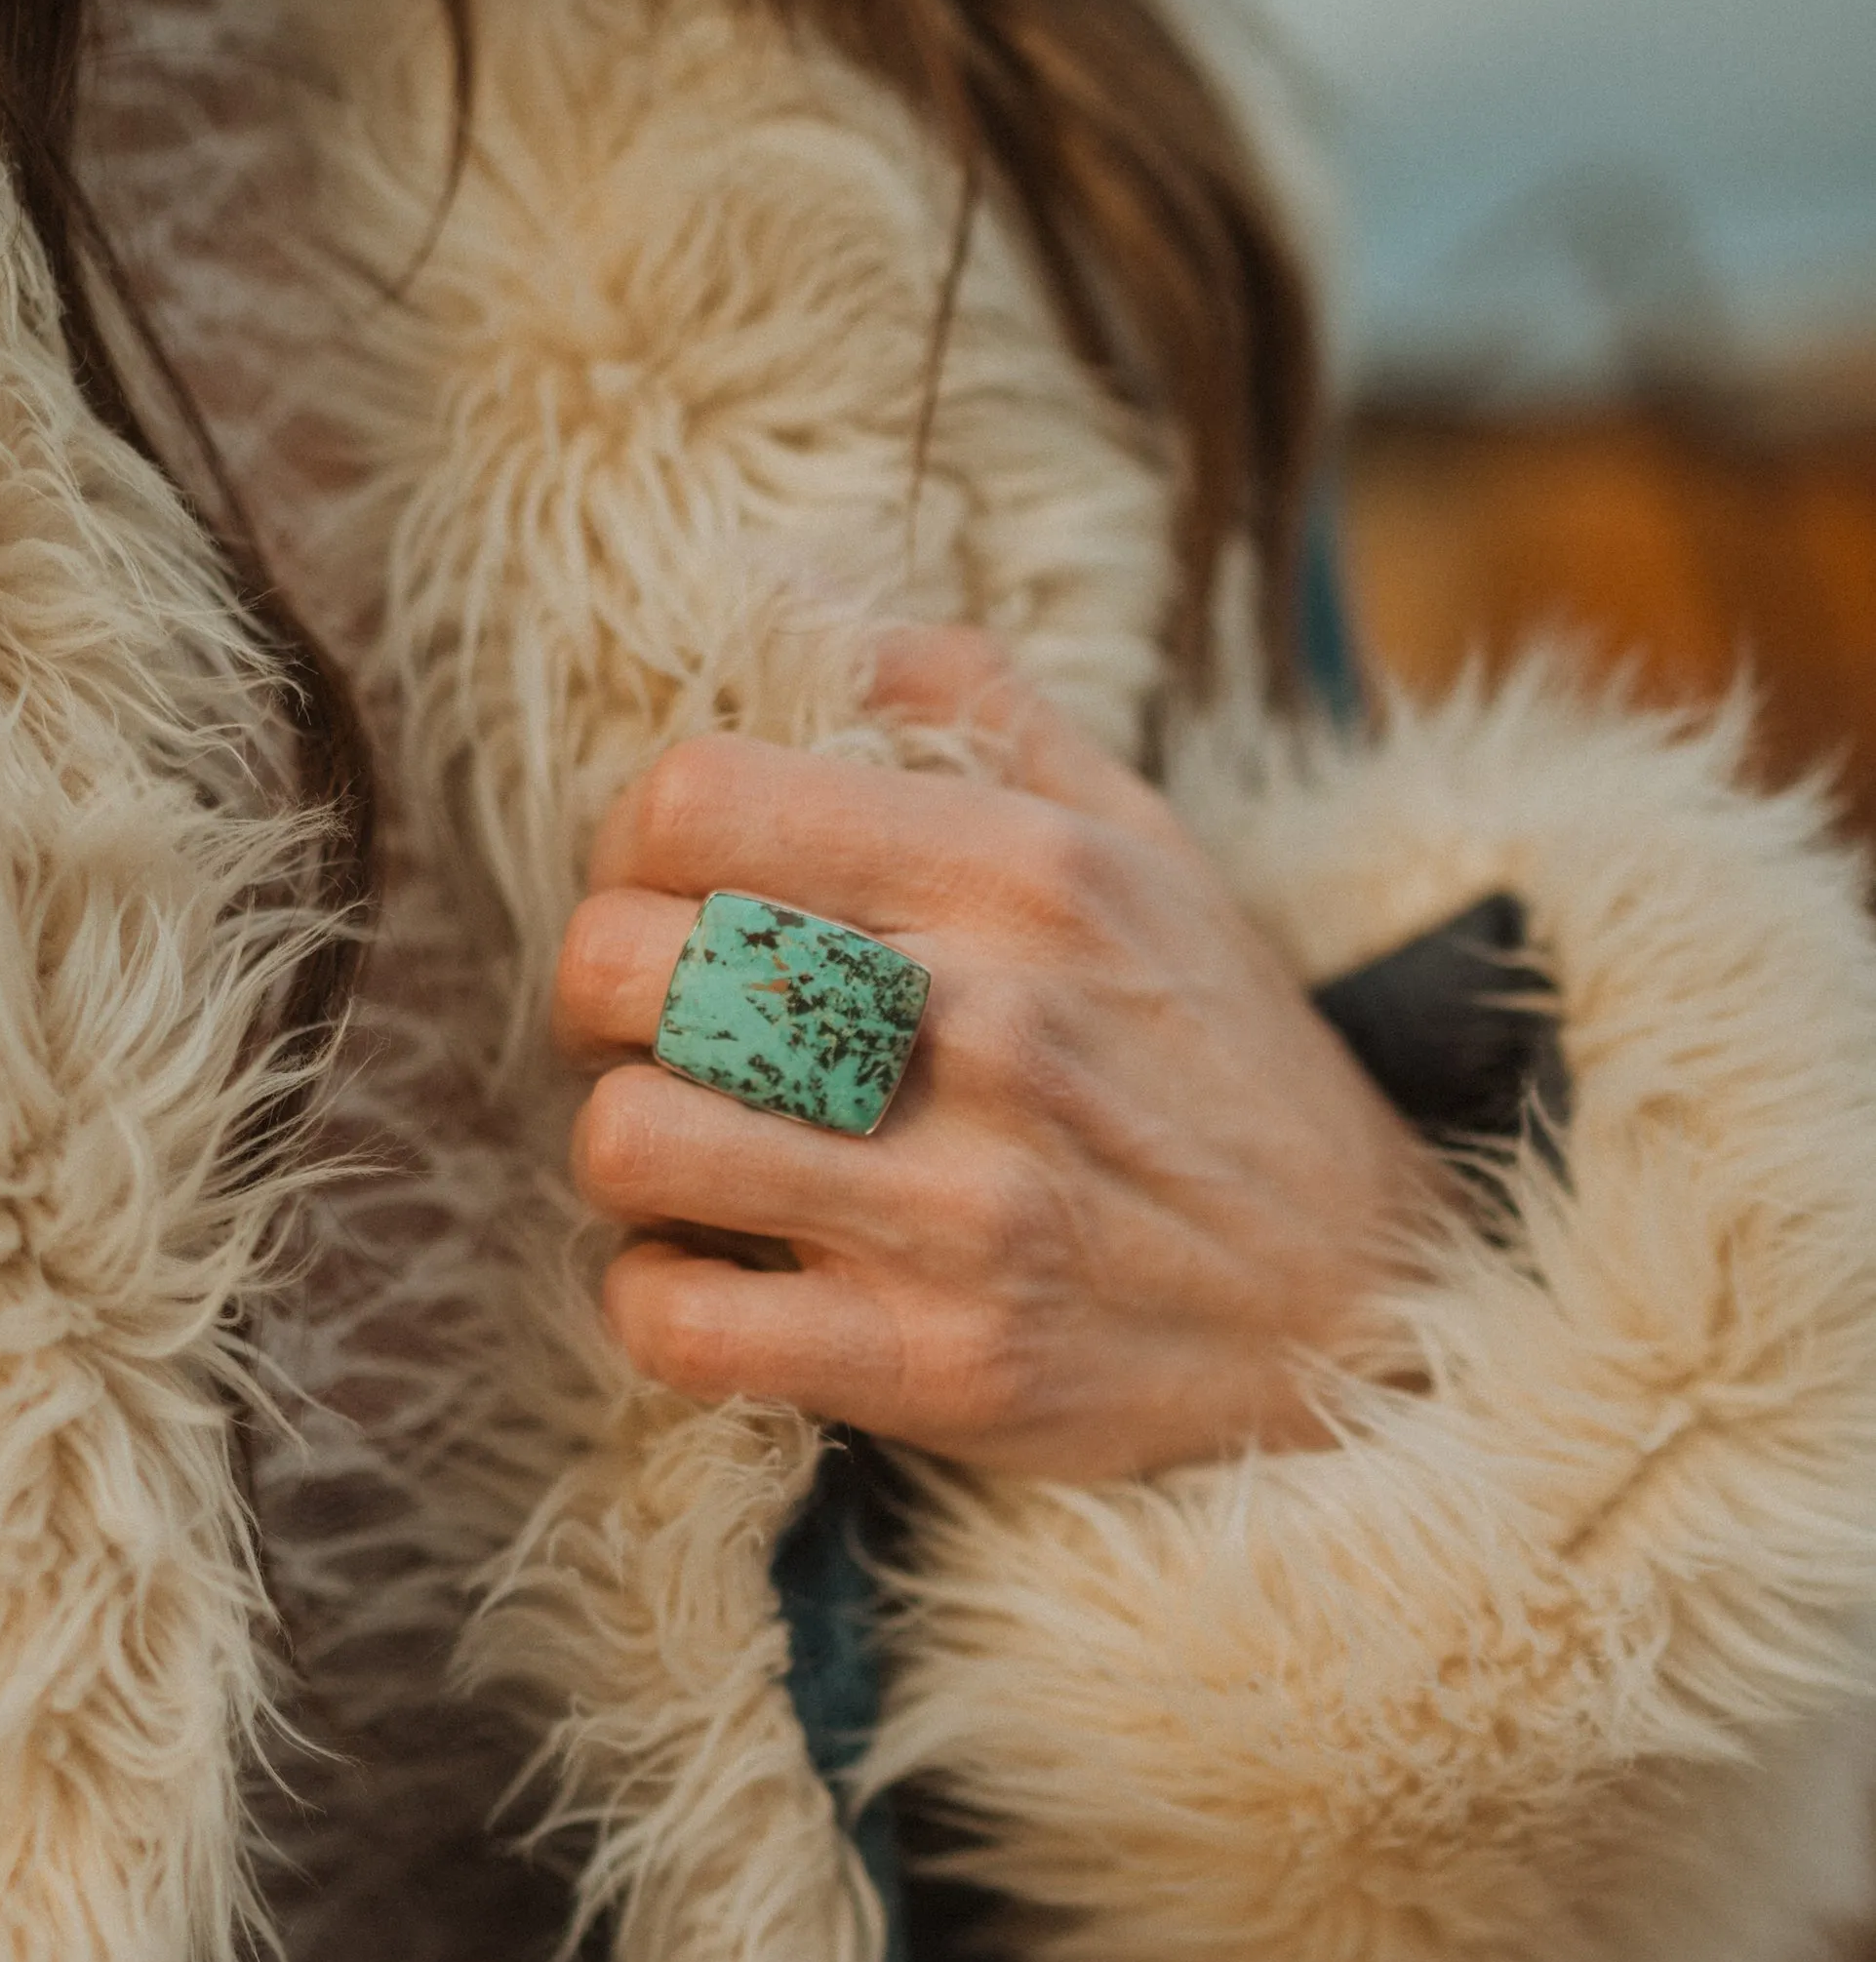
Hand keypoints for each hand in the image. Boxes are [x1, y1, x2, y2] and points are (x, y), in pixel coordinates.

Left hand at [550, 633, 1442, 1484]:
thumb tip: (805, 598)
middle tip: (657, 1037)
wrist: (1364, 1304)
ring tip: (690, 1158)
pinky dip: (657, 1302)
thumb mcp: (1143, 841)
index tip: (667, 902)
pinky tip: (719, 1277)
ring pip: (628, 1140)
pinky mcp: (939, 1364)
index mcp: (1025, 871)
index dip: (629, 850)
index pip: (694, 799)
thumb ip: (979, 708)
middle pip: (625, 965)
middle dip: (598, 1003)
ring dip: (626, 1155)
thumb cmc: (1216, 1061)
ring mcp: (963, 1204)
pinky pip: (677, 1322)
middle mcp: (991, 1024)